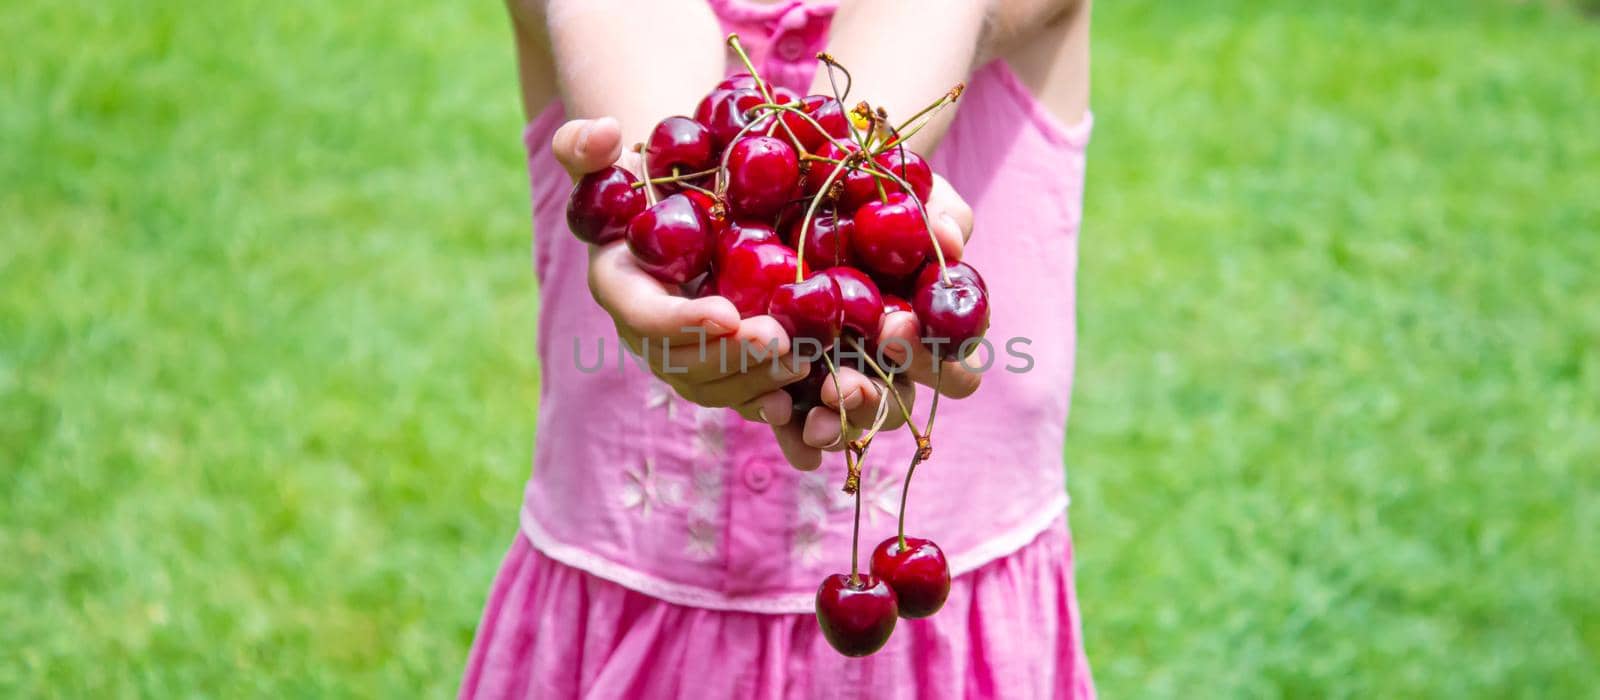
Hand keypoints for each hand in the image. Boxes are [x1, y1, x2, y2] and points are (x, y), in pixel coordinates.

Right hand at [553, 117, 980, 470]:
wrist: (677, 210)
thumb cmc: (645, 179)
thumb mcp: (611, 159)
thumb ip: (586, 145)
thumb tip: (603, 133)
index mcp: (622, 292)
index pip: (646, 318)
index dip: (683, 322)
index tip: (726, 313)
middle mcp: (652, 337)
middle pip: (688, 364)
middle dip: (734, 358)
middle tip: (780, 338)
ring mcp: (689, 358)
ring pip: (722, 387)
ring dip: (763, 379)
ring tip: (807, 356)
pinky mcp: (726, 368)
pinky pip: (749, 395)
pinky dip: (780, 399)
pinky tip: (815, 389)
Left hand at [769, 171, 980, 469]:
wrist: (815, 186)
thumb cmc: (882, 195)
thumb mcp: (918, 193)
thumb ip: (943, 215)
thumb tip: (947, 238)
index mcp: (931, 333)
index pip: (955, 369)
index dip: (934, 360)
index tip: (899, 327)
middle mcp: (890, 365)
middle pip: (897, 403)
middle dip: (872, 400)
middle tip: (843, 386)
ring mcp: (843, 373)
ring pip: (849, 418)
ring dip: (834, 424)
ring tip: (813, 418)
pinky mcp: (794, 376)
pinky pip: (794, 416)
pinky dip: (787, 424)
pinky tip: (772, 410)